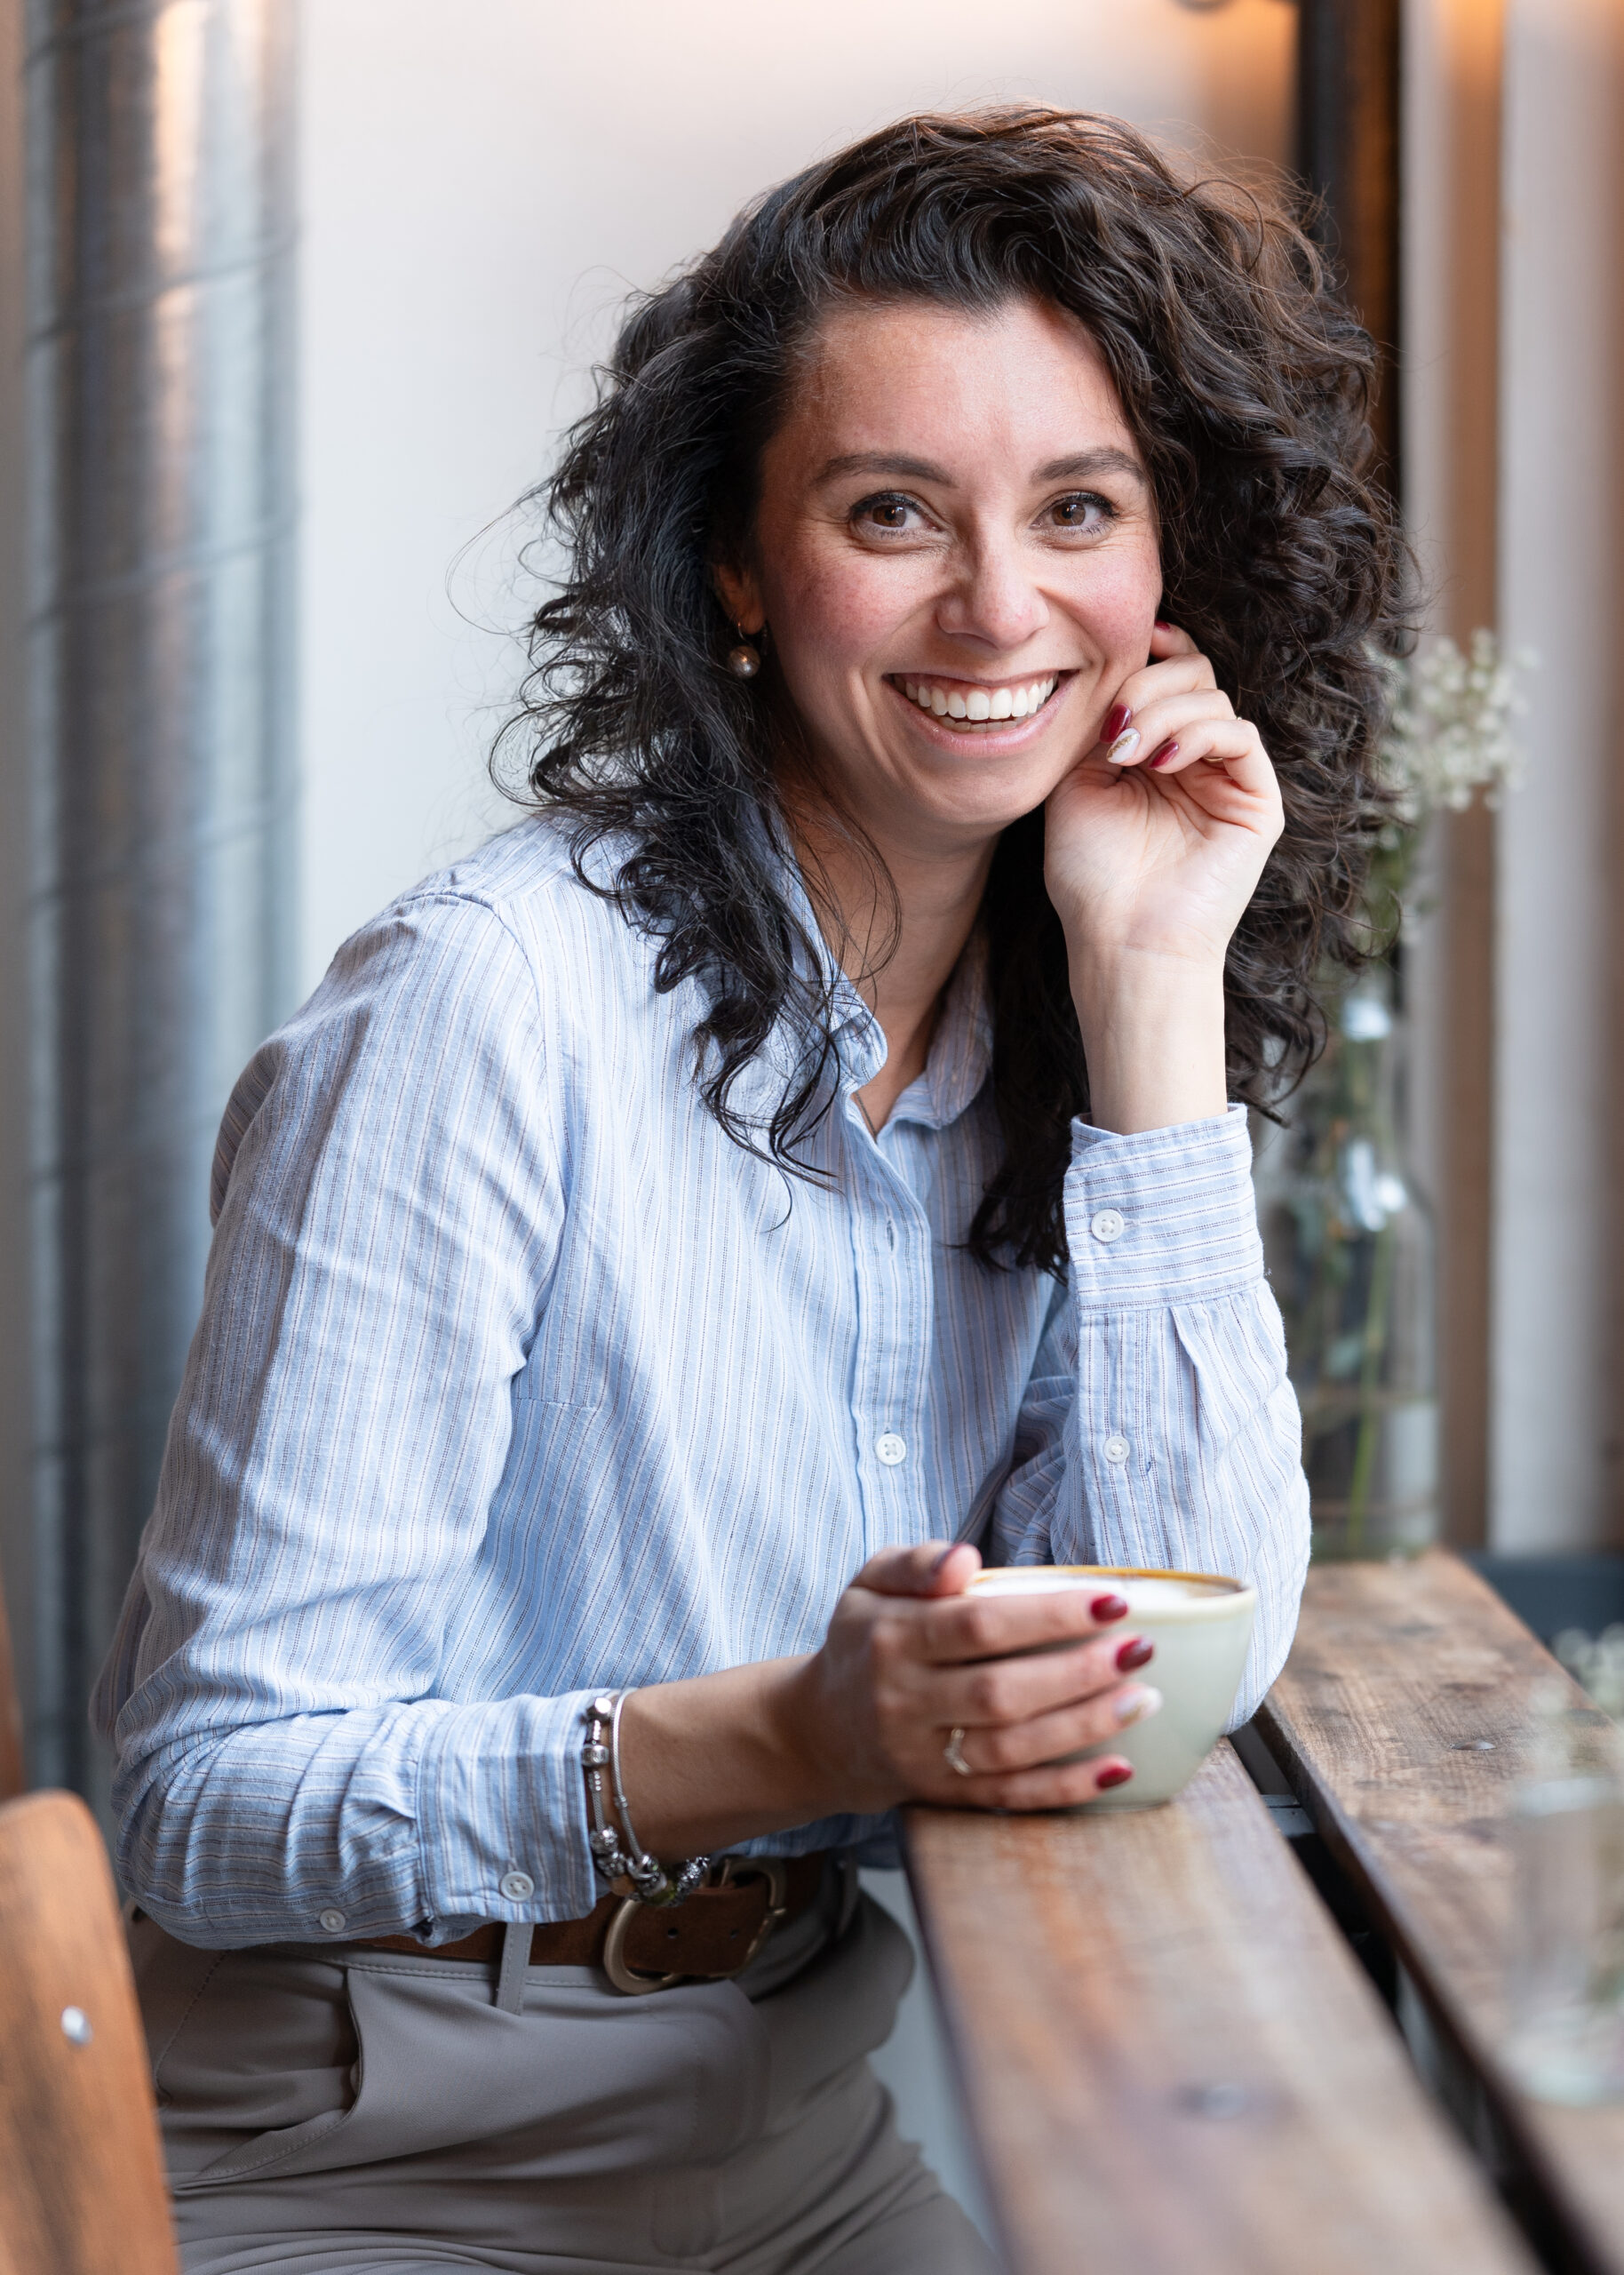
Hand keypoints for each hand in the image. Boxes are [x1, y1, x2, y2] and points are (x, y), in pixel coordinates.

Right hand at [780, 1541, 1157, 1811]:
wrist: (822, 1731)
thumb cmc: (865, 1641)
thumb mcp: (870, 1583)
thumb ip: (915, 1562)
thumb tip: (965, 1558)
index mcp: (891, 1638)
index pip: (976, 1625)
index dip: (1047, 1616)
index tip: (1111, 1601)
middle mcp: (905, 1701)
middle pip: (1000, 1692)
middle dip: (1080, 1672)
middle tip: (1141, 1650)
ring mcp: (924, 1757)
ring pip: (1011, 1749)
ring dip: (1085, 1726)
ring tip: (1143, 1699)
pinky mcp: (944, 1797)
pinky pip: (1010, 1797)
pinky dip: (1067, 1788)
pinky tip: (1117, 1769)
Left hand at [1044, 622, 1283, 979]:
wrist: (1120, 941)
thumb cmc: (1091, 879)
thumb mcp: (1076, 785)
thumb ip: (1099, 727)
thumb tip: (1119, 680)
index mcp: (1156, 755)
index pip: (1170, 678)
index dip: (1154, 652)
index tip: (1124, 642)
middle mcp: (1196, 762)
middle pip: (1196, 675)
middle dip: (1150, 683)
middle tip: (1115, 726)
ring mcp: (1228, 781)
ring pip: (1214, 699)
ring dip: (1163, 713)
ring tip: (1127, 754)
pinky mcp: (1256, 803)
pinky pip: (1242, 736)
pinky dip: (1199, 733)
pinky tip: (1160, 763)